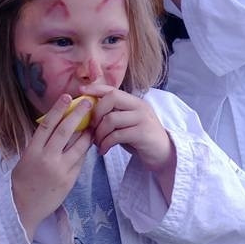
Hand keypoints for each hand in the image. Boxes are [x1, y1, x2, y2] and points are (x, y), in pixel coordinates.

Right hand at [12, 94, 93, 239]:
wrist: (24, 207)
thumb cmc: (23, 181)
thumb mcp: (27, 159)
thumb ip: (41, 144)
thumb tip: (57, 127)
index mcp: (32, 151)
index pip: (47, 125)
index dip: (57, 109)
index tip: (66, 97)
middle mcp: (47, 158)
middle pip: (65, 131)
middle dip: (78, 115)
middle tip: (88, 103)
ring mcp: (60, 169)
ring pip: (78, 146)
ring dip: (88, 133)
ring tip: (94, 123)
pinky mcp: (70, 180)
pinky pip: (80, 161)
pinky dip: (85, 150)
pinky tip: (89, 143)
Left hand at [83, 83, 176, 201]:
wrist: (163, 155)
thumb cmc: (141, 140)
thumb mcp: (127, 124)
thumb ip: (114, 115)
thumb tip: (88, 114)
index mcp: (134, 102)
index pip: (112, 89)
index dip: (96, 88)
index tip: (81, 90)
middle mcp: (139, 106)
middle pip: (111, 98)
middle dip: (95, 113)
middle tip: (91, 128)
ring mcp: (142, 119)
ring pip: (111, 119)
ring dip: (99, 133)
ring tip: (97, 143)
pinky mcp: (142, 134)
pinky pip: (117, 135)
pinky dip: (106, 143)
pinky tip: (103, 150)